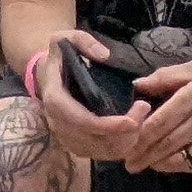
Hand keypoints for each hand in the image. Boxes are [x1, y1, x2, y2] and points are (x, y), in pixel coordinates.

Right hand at [22, 32, 147, 171]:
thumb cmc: (59, 56)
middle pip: (96, 141)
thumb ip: (83, 41)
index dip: (108, 126)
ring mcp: (67, 137)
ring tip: (143, 119)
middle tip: (145, 109)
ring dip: (126, 141)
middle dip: (125, 132)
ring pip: (102, 152)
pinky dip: (121, 146)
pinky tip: (134, 130)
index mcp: (56, 100)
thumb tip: (104, 55)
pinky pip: (102, 154)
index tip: (132, 120)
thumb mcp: (65, 37)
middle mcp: (59, 124)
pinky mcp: (77, 144)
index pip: (82, 122)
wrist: (46, 75)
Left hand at [130, 57, 191, 178]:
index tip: (124, 144)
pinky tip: (170, 165)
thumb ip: (167, 77)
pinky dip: (180, 167)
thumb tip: (137, 86)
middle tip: (128, 163)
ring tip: (146, 166)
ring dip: (158, 164)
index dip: (137, 136)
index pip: (156, 122)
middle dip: (142, 155)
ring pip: (178, 159)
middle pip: (164, 143)